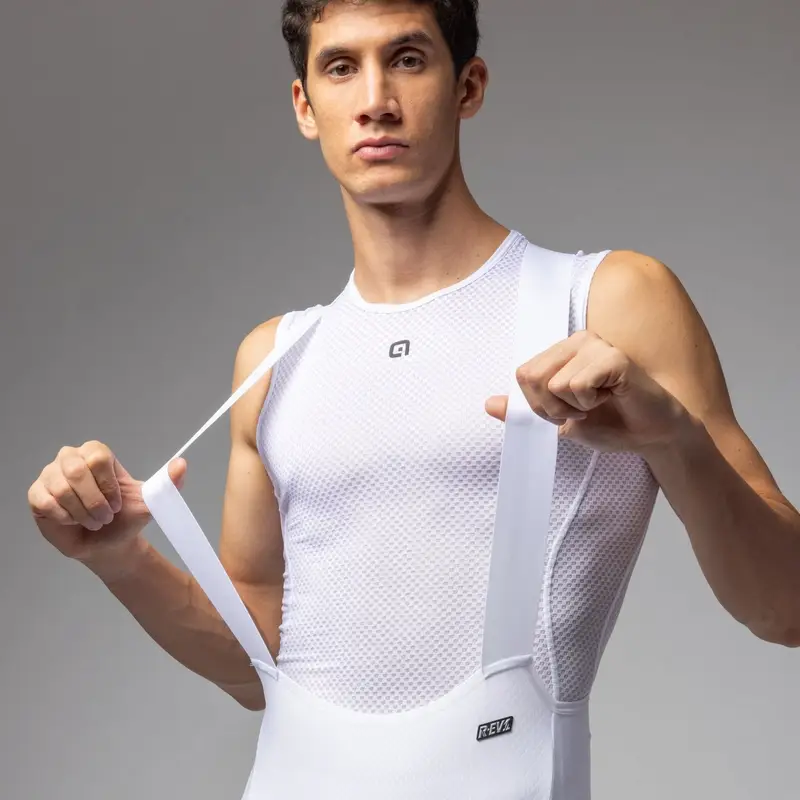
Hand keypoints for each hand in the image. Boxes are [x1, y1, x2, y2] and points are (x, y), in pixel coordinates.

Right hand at [28, 441, 186, 565]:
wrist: (108, 544)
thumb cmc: (125, 518)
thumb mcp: (150, 501)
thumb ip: (167, 482)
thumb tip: (181, 464)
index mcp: (96, 454)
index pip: (97, 457)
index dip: (108, 484)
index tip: (117, 503)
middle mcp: (70, 458)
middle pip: (76, 471)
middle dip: (95, 501)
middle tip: (105, 516)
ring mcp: (50, 475)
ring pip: (62, 489)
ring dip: (82, 513)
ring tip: (92, 521)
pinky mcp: (36, 495)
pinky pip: (47, 502)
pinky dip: (65, 518)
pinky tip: (73, 522)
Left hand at [485, 330, 689, 453]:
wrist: (651, 435)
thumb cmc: (610, 423)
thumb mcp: (558, 420)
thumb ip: (525, 410)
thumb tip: (488, 404)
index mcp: (561, 351)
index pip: (523, 374)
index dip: (538, 404)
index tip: (564, 412)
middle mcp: (577, 341)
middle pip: (531, 376)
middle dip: (551, 407)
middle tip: (581, 410)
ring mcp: (596, 345)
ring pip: (554, 384)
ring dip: (574, 407)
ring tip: (599, 403)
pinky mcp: (613, 357)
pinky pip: (577, 385)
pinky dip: (590, 403)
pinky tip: (611, 398)